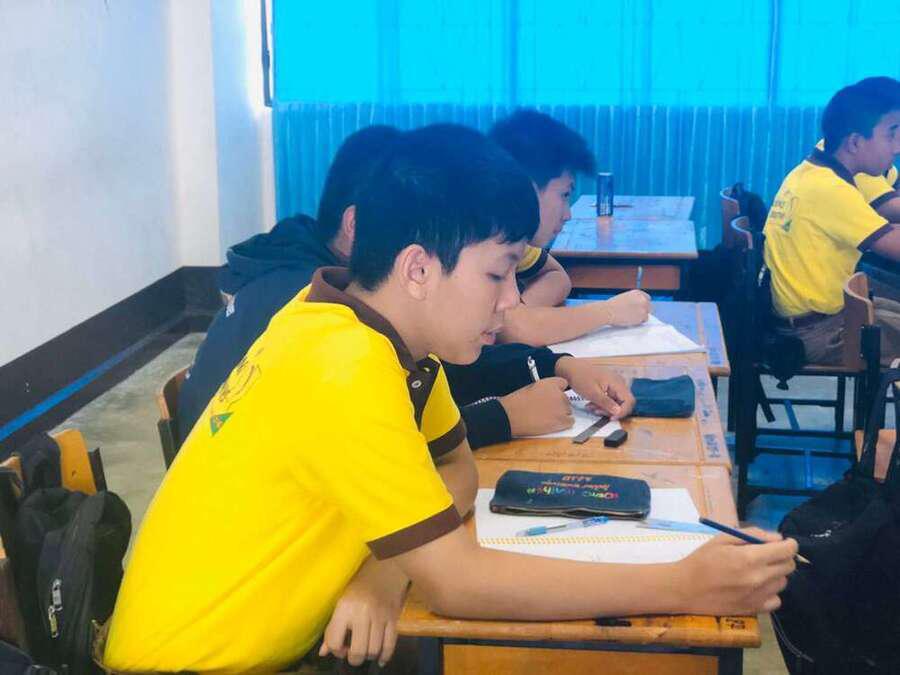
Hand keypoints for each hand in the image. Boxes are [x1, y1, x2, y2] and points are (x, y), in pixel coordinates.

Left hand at [319, 559, 408, 666]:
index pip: (335, 642)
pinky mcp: (393, 618)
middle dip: (354, 658)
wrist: (385, 567)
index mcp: (344, 608)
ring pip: (374, 650)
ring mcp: (380, 617)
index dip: (335, 650)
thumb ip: (332, 628)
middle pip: (358, 652)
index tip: (340, 646)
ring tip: (366, 650)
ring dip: (368, 656)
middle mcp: (361, 613)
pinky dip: (385, 655)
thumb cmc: (360, 584)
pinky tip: (380, 658)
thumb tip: (323, 653)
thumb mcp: (342, 602)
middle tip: (353, 653)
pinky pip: (390, 644)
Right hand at [499, 377, 572, 436]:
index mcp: (550, 383)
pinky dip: (563, 424)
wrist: (511, 416)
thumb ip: (545, 389)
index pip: (563, 383)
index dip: (558, 391)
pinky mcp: (561, 421)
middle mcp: (559, 393)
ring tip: (546, 418)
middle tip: (546, 410)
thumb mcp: (532, 387)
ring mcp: (561, 408)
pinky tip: (552, 424)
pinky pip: (570, 422)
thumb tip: (551, 395)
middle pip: (566, 399)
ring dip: (561, 414)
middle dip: (559, 404)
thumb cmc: (516, 403)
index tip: (552, 396)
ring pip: (568, 411)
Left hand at [554, 358, 634, 418]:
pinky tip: (592, 404)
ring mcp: (614, 384)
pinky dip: (602, 403)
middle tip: (598, 412)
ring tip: (592, 407)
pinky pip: (610, 398)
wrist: (571, 369)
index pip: (629, 400)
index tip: (612, 418)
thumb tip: (618, 411)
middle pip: (623, 402)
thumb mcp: (592, 393)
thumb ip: (606, 403)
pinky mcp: (608, 386)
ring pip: (616, 402)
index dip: (622, 412)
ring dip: (605, 408)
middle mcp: (618, 382)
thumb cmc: (580, 377)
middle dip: (611, 410)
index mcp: (617, 382)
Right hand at [603, 290, 649, 326]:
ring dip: (640, 317)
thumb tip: (634, 306)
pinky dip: (638, 322)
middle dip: (643, 311)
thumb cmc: (612, 305)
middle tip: (635, 315)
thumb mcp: (624, 297)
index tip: (639, 308)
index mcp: (637, 293)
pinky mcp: (643, 315)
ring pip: (646, 314)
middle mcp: (642, 298)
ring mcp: (644, 307)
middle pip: (649, 306)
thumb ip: (633, 300)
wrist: (609, 311)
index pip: (647, 298)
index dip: (643, 304)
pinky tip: (630, 320)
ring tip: (630, 318)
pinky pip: (644, 321)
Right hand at [677, 528, 797, 615]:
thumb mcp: (722, 538)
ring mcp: (758, 596)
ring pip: (783, 583)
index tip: (784, 542)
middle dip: (782, 557)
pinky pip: (776, 600)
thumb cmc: (701, 560)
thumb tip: (776, 538)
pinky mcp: (754, 610)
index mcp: (750, 558)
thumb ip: (752, 535)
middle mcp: (759, 578)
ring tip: (757, 571)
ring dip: (775, 574)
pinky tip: (756, 588)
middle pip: (789, 566)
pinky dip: (770, 593)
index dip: (789, 544)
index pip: (787, 550)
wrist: (685, 588)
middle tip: (767, 555)